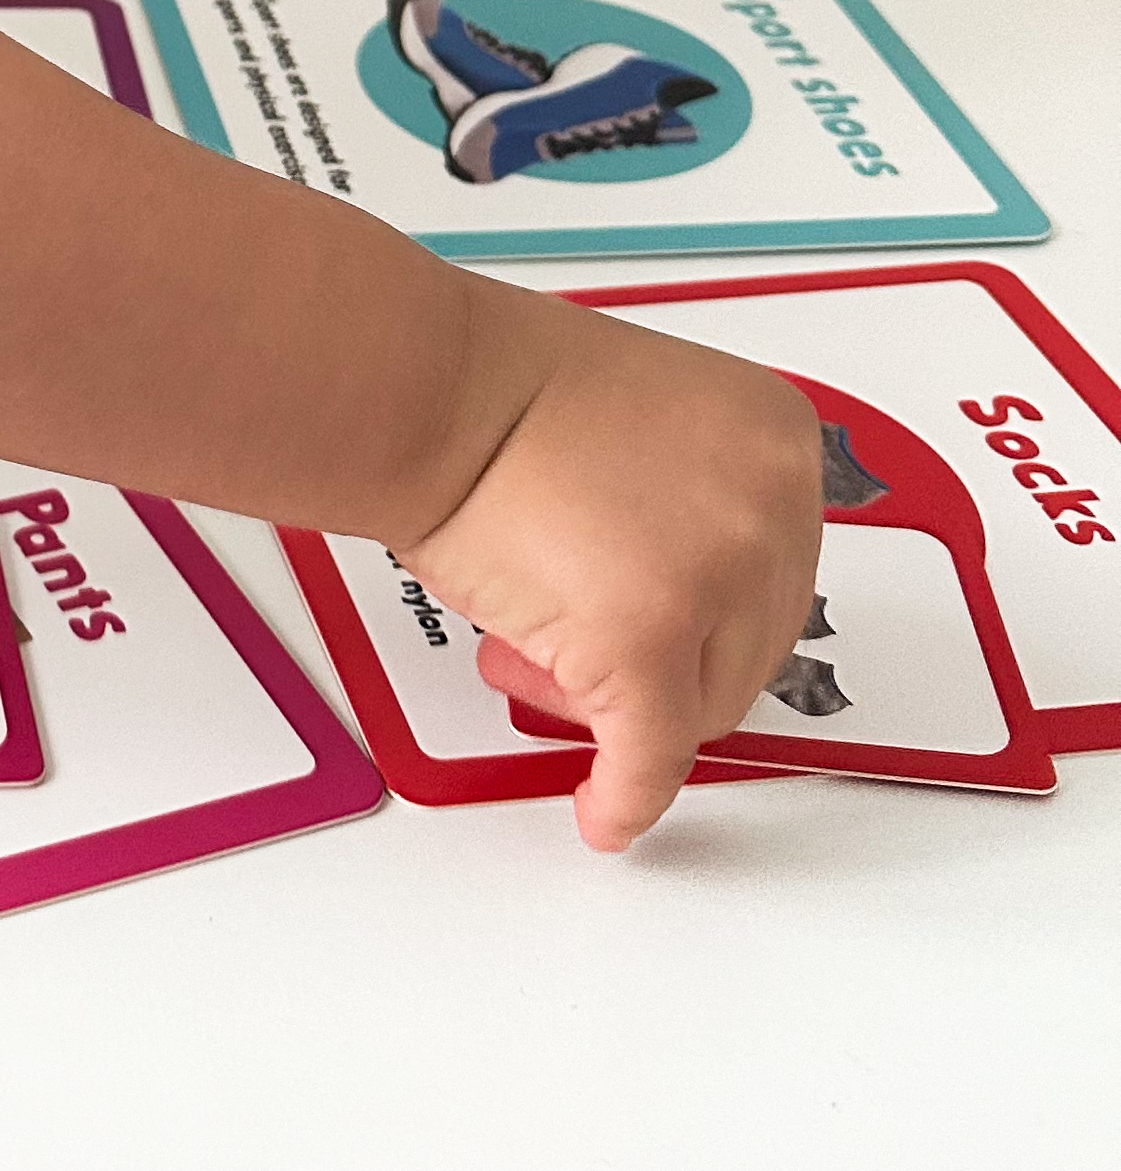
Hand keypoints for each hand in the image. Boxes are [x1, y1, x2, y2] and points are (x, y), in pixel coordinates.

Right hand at [397, 298, 822, 851]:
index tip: (674, 621)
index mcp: (772, 436)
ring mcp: (713, 577)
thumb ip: (686, 490)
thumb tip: (676, 575)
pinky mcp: (643, 645)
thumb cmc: (488, 387)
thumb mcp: (639, 414)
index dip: (702, 603)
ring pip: (700, 705)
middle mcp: (766, 507)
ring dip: (617, 706)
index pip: (776, 569)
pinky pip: (648, 758)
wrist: (421, 387)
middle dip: (657, 659)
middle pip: (747, 646)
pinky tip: (604, 809)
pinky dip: (624, 794)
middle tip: (574, 647)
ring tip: (536, 663)